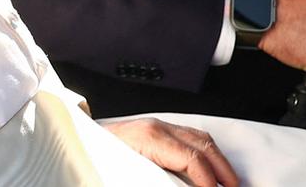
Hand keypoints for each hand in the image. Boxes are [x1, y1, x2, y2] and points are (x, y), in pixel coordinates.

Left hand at [104, 118, 237, 186]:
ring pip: (199, 137)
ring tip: (227, 182)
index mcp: (149, 138)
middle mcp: (155, 127)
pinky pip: (189, 136)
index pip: (193, 159)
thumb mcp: (131, 175)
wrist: (78, 143)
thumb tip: (188, 183)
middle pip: (202, 145)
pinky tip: (211, 167)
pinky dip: (205, 152)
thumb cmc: (99, 159)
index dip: (209, 181)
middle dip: (223, 171)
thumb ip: (163, 180)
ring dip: (218, 160)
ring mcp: (156, 125)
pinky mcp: (155, 128)